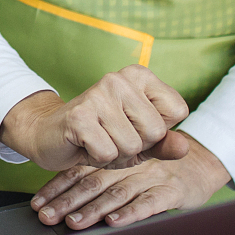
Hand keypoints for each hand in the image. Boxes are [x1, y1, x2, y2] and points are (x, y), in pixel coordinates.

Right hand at [0, 66, 192, 171]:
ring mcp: (98, 95)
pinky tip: (84, 146)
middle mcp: (119, 79)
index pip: (177, 110)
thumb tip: (185, 148)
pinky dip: (97, 159)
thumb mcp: (138, 140)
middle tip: (112, 136)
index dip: (159, 131)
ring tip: (98, 141)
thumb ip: (164, 143)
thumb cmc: (99, 136)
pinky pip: (108, 153)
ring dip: (115, 154)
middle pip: (156, 131)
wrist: (48, 135)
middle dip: (136, 146)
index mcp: (139, 76)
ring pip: (132, 145)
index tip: (135, 127)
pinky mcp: (80, 116)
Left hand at [29, 138, 230, 230]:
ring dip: (93, 209)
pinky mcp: (172, 190)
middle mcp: (129, 166)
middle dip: (67, 201)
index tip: (38, 203)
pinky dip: (131, 212)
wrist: (202, 161)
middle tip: (47, 216)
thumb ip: (102, 178)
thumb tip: (65, 202)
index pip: (80, 171)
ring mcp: (150, 177)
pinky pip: (150, 202)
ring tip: (74, 222)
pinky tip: (115, 221)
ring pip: (117, 193)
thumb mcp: (128, 167)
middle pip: (93, 183)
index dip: (57, 187)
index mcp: (115, 160)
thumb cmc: (159, 168)